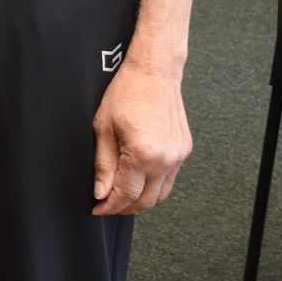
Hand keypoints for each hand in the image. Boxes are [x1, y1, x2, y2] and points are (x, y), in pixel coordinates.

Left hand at [91, 63, 191, 215]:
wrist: (154, 72)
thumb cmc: (126, 93)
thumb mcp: (104, 128)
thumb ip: (103, 164)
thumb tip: (101, 192)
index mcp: (144, 154)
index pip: (126, 195)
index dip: (109, 206)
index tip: (97, 208)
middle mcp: (166, 159)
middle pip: (145, 200)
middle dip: (124, 207)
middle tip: (106, 204)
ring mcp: (179, 156)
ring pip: (160, 194)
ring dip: (141, 200)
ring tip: (121, 195)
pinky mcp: (184, 150)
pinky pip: (170, 180)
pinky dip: (154, 186)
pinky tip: (138, 179)